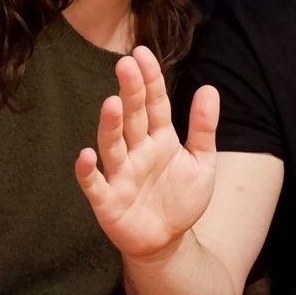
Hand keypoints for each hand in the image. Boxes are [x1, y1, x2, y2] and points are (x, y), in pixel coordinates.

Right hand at [75, 47, 219, 259]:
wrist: (167, 241)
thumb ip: (204, 128)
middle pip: (132, 117)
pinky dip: (88, 171)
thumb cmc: (180, 198)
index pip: (154, 103)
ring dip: (110, 125)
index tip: (142, 53)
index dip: (150, 79)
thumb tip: (209, 88)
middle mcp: (137, 151)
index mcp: (159, 138)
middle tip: (126, 64)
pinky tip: (86, 155)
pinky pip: (95, 184)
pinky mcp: (107, 201)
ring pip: (112, 145)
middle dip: (130, 92)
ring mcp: (120, 174)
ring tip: (111, 103)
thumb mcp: (202, 162)